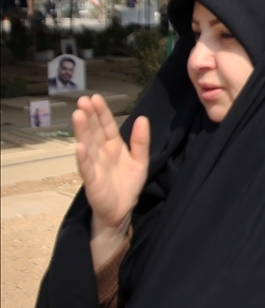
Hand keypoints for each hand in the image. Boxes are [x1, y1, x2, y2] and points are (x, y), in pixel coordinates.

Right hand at [72, 94, 148, 268]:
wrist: (122, 210)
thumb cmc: (128, 184)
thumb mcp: (140, 161)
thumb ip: (141, 141)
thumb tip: (143, 118)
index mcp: (113, 146)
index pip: (106, 126)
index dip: (101, 112)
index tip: (95, 97)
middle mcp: (101, 153)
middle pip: (94, 132)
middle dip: (89, 116)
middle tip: (83, 100)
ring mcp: (94, 166)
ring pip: (87, 146)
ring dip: (82, 131)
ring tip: (78, 116)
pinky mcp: (92, 182)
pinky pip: (87, 169)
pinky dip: (83, 158)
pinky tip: (79, 147)